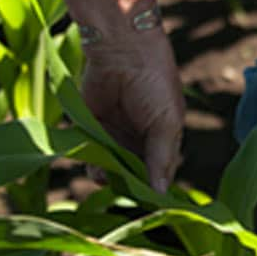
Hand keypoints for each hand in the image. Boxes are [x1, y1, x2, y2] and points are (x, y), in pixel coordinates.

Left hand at [81, 28, 184, 191]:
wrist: (123, 51)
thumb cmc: (155, 83)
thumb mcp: (166, 123)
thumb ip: (162, 158)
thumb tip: (161, 193)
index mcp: (162, 137)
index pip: (160, 171)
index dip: (154, 187)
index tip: (149, 204)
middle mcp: (138, 139)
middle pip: (133, 173)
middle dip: (128, 183)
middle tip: (124, 190)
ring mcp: (114, 134)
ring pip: (110, 167)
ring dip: (108, 175)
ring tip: (107, 173)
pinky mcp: (91, 127)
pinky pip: (89, 153)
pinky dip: (91, 162)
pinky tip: (96, 164)